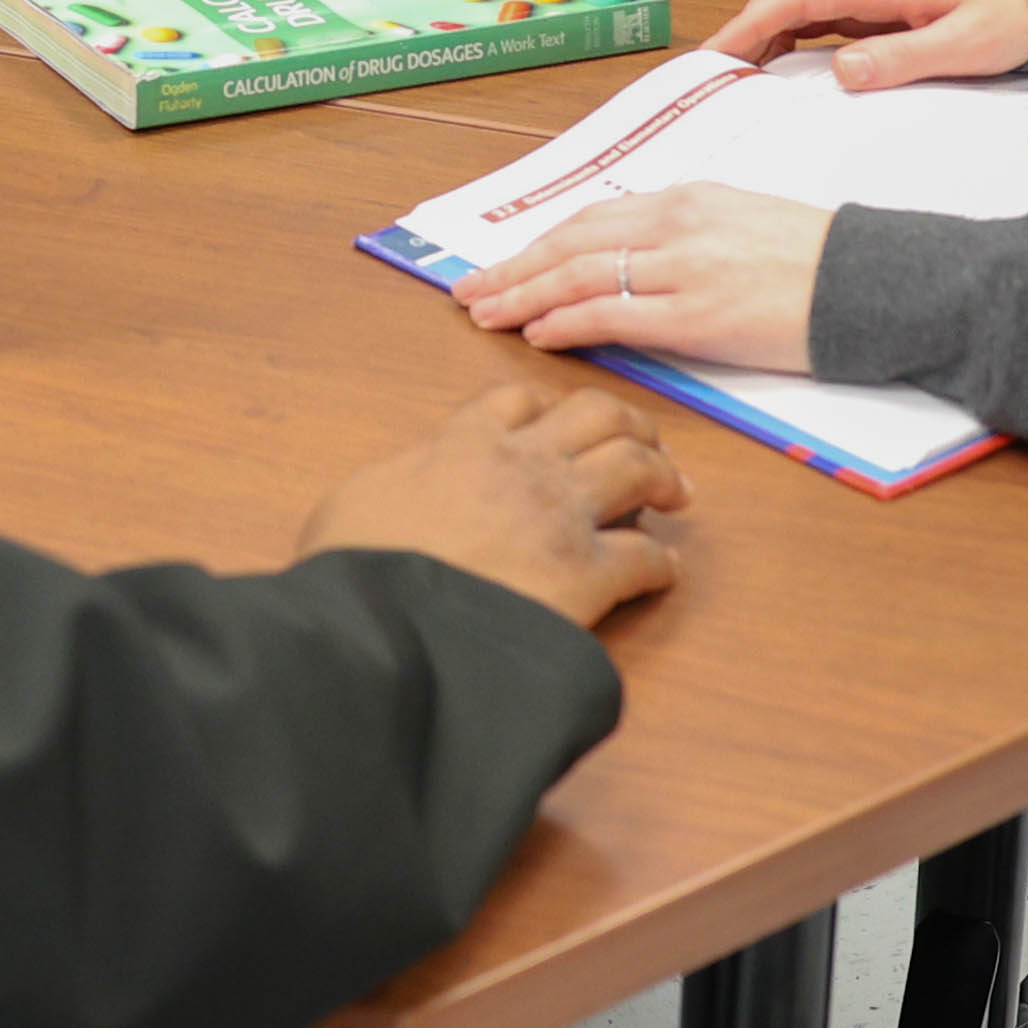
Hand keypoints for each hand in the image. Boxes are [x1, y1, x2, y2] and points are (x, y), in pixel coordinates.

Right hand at [299, 379, 686, 626]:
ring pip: (637, 465)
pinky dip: (661, 562)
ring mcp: (560, 516)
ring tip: (674, 495)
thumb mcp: (355, 501)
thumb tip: (411, 486)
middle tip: (644, 447)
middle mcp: (523, 465)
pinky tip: (662, 573)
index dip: (549, 410)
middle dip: (629, 425)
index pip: (519, 401)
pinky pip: (646, 556)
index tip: (560, 428)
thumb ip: (399, 480)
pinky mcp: (587, 576)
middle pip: (598, 414)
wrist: (380, 626)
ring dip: (662, 475)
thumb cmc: (354, 568)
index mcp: (463, 444)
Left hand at [461, 183, 833, 371]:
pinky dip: (566, 322)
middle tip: (470, 288)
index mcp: (687, 199)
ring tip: (486, 311)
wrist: (876, 282)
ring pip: (579, 276)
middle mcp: (676, 224)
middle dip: (513, 267)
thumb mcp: (744, 222)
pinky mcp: (697, 315)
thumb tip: (639, 262)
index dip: (540, 242)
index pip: (592, 218)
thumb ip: (687, 235)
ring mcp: (683, 268)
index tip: (505, 260)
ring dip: (523, 294)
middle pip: (571, 242)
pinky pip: (612, 316)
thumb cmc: (820, 260)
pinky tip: (537, 332)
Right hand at [698, 0, 1027, 88]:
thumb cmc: (1012, 13)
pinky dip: (787, 42)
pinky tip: (779, 71)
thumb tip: (841, 71)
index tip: (710, 61)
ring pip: (793, 10)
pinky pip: (816, 18)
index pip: (788, 0)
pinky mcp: (872, 0)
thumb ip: (902, 58)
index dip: (743, 30)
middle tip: (709, 84)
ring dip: (760, 42)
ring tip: (733, 83)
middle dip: (739, 39)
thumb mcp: (964, 44)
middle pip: (780, 3)